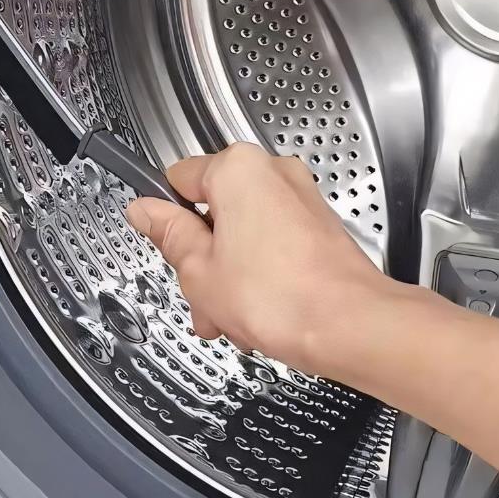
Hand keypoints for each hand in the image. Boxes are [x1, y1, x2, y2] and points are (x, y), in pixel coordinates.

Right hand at [125, 142, 387, 373]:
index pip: (177, 179)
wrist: (353, 328)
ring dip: (228, 270)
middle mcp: (273, 172)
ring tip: (228, 314)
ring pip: (242, 230)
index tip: (165, 244)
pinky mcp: (319, 226)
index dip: (167, 218)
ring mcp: (301, 199)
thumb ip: (168, 234)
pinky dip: (259, 271)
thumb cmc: (284, 298)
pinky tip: (255, 312)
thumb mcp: (199, 270)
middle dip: (201, 254)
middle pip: (212, 208)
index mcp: (237, 169)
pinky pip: (271, 242)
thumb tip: (145, 211)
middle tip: (199, 290)